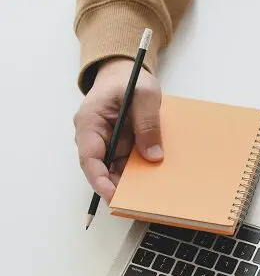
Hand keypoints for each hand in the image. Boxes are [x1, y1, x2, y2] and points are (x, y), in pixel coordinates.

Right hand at [73, 58, 162, 200]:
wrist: (125, 73)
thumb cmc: (130, 78)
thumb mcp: (145, 94)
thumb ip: (148, 123)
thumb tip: (153, 156)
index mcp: (90, 122)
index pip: (89, 158)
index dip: (100, 180)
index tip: (113, 195)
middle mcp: (94, 136)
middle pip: (102, 169)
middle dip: (119, 187)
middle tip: (139, 202)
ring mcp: (106, 143)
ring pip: (115, 170)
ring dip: (131, 182)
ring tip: (150, 196)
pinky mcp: (119, 146)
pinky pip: (126, 164)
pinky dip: (138, 173)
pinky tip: (154, 181)